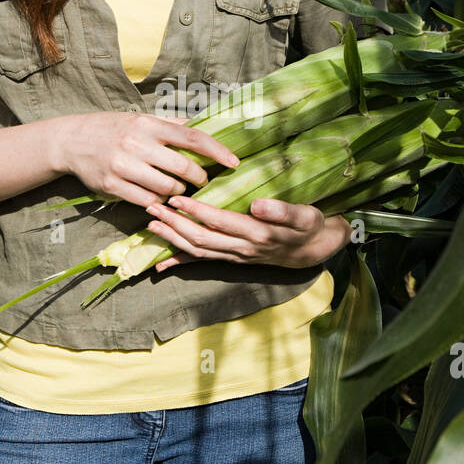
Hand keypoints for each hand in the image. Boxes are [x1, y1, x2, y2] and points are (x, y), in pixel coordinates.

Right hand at [46, 112, 238, 209]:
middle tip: (202, 181)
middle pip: (183, 169)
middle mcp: (137, 143)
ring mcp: (123, 166)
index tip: (234, 162)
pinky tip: (159, 197)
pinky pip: (147, 202)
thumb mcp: (141, 120)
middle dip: (199, 179)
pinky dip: (158, 202)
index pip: (192, 138)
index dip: (217, 151)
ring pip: (167, 189)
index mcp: (149, 125)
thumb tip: (207, 126)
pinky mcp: (112, 186)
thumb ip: (172, 126)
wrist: (71, 141)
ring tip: (178, 189)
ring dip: (179, 193)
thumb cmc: (113, 128)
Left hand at [144, 196, 352, 271]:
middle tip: (152, 207)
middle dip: (174, 224)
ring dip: (172, 239)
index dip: (195, 211)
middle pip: (200, 238)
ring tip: (151, 224)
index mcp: (256, 234)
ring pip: (196, 251)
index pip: (219, 222)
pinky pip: (202, 262)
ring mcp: (234, 256)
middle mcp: (241, 249)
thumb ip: (283, 211)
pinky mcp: (231, 259)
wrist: (312, 251)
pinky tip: (161, 264)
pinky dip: (180, 262)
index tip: (175, 199)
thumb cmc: (308, 227)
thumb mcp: (305, 216)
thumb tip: (257, 205)